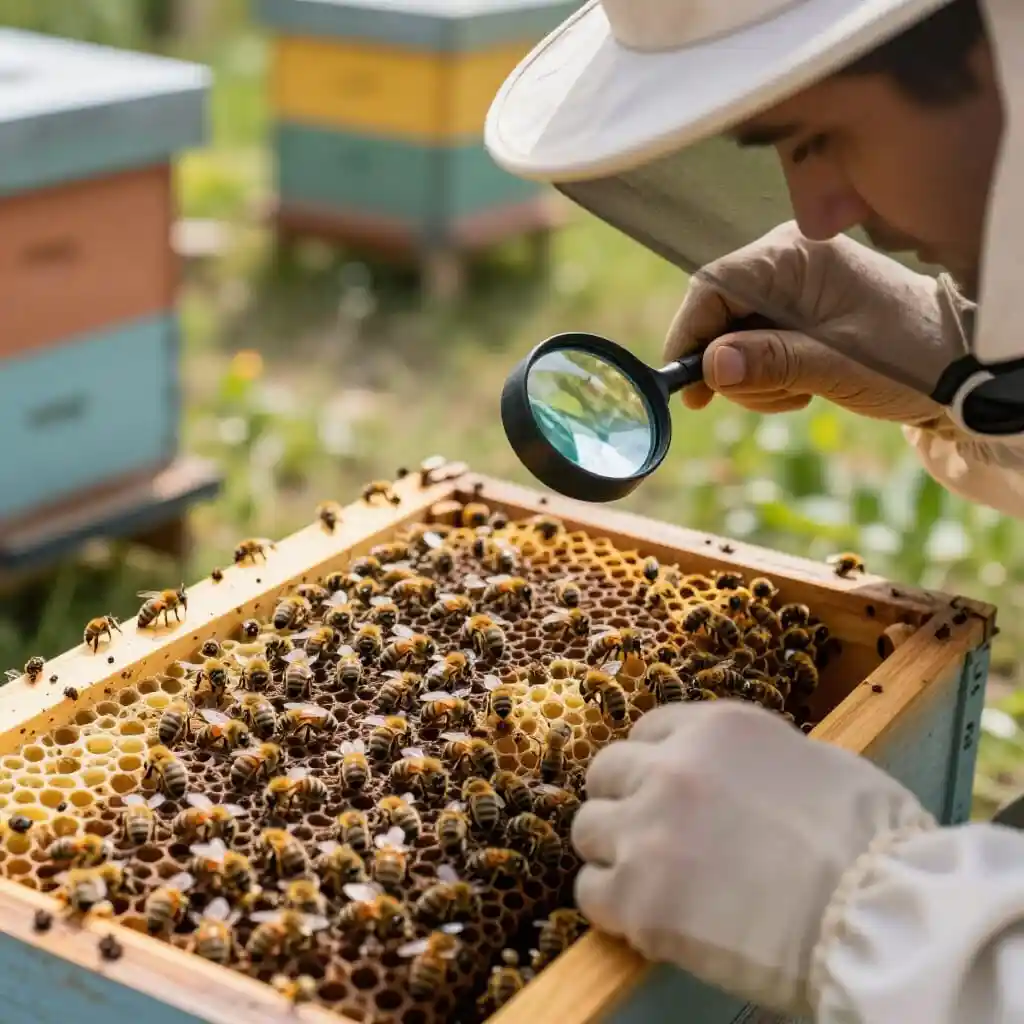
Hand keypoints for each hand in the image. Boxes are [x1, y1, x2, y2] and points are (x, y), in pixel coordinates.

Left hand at [572, 701, 934, 1015]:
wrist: (880, 915)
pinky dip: (614, 908)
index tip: (666, 794)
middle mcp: (670, 766)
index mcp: (715, 727)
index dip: (654, 765)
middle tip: (654, 839)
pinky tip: (651, 920)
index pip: (647, 732)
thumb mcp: (812, 761)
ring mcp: (647, 829)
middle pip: (606, 773)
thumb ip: (749, 761)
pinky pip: (590, 893)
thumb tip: (733, 781)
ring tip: (652, 882)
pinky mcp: (637, 897)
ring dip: (613, 853)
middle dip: (624, 802)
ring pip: (588, 830)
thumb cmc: (870, 839)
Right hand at [664, 221, 971, 425]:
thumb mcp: (837, 365)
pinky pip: (751, 347)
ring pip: (729, 339)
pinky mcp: (791, 312)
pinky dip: (764, 376)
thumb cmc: (908, 356)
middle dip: (730, 367)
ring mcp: (786, 287)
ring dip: (751, 379)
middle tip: (770, 396)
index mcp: (793, 255)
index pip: (712, 287)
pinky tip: (801, 385)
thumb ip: (772, 362)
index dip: (690, 337)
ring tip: (798, 392)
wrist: (956, 364)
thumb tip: (711, 367)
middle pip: (716, 316)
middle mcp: (784, 261)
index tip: (686, 387)